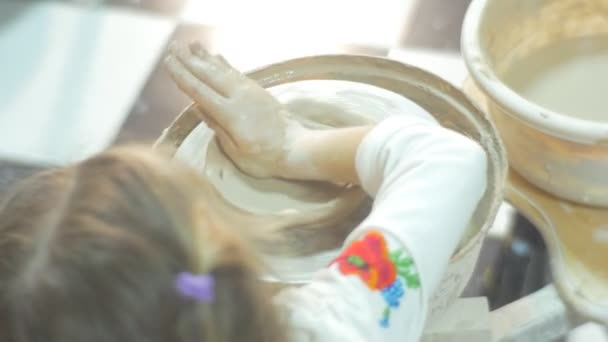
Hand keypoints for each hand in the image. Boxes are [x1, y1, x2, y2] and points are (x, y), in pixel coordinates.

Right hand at [165, 42, 304, 177]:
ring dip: (205, 57)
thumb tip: (200, 109)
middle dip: (189, 61)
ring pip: (223, 70)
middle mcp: (239, 97)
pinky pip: (237, 73)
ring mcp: (251, 92)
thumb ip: (218, 129)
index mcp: (230, 114)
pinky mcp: (259, 92)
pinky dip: (224, 64)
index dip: (182, 76)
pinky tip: (217, 57)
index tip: (168, 63)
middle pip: (208, 75)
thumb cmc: (266, 158)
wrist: (298, 148)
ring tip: (192, 45)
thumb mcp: (237, 152)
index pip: (199, 91)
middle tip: (173, 47)